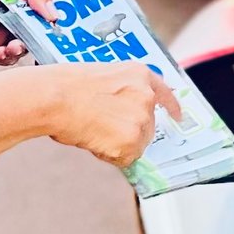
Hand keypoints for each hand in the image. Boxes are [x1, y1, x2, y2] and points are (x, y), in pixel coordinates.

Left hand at [0, 0, 59, 63]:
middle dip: (42, 36)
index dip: (53, 15)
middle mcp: (19, 16)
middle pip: (41, 30)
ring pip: (28, 46)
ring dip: (24, 47)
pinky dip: (9, 57)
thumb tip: (53, 12)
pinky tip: (2, 51)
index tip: (54, 22)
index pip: (48, 7)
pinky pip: (10, 59)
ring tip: (14, 45)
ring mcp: (7, 34)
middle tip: (40, 39)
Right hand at [37, 63, 182, 167]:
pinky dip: (109, 155)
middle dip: (129, 131)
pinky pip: (124, 158)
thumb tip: (123, 112)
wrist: (56, 98)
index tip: (177, 117)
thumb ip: (122, 91)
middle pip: (148, 126)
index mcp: (140, 75)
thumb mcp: (103, 76)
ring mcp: (141, 120)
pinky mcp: (132, 142)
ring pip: (136, 144)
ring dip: (118, 144)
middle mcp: (146, 96)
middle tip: (102, 125)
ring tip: (93, 129)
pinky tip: (93, 139)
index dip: (171, 107)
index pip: (165, 93)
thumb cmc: (67, 86)